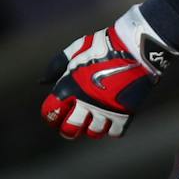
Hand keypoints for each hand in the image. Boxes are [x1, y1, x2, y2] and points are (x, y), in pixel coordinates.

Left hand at [41, 4, 175, 139]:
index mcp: (70, 86)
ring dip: (90, 128)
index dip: (50, 115)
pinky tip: (110, 119)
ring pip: (92, 133)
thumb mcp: (76, 49)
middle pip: (69, 129)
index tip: (55, 113)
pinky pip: (114, 132)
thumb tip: (42, 82)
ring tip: (93, 120)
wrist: (136, 47)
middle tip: (71, 123)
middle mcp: (85, 102)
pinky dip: (111, 128)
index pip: (50, 112)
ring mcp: (106, 109)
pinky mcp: (125, 113)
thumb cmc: (103, 45)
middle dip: (67, 128)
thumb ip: (57, 66)